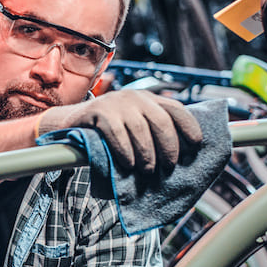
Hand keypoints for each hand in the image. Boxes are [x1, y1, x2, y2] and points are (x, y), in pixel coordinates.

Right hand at [35, 90, 202, 171]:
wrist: (69, 123)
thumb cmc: (107, 132)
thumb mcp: (133, 126)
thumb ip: (153, 132)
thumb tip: (181, 156)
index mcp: (148, 99)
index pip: (177, 109)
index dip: (190, 127)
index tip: (196, 146)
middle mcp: (135, 97)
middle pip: (162, 121)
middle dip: (169, 147)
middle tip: (169, 166)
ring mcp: (116, 102)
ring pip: (140, 129)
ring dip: (147, 153)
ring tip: (148, 170)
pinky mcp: (98, 111)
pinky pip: (117, 132)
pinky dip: (125, 150)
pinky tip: (128, 164)